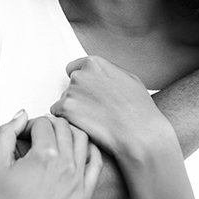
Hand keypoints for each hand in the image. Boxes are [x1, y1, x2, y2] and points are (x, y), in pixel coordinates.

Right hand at [0, 111, 101, 198]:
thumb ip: (6, 133)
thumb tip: (21, 116)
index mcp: (45, 156)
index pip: (42, 123)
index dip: (30, 123)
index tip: (24, 132)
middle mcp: (66, 165)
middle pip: (63, 127)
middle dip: (49, 123)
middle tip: (38, 131)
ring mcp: (78, 179)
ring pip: (82, 139)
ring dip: (69, 131)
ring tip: (57, 136)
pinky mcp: (85, 192)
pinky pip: (96, 162)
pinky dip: (90, 149)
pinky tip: (79, 148)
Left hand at [51, 56, 175, 158]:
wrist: (140, 134)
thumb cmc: (139, 110)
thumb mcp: (129, 79)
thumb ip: (107, 73)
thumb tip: (97, 74)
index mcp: (95, 64)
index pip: (73, 68)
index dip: (81, 83)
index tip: (88, 94)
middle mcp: (80, 74)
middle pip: (69, 86)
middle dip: (78, 97)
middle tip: (95, 111)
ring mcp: (72, 91)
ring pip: (64, 101)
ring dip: (73, 110)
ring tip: (95, 121)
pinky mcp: (66, 108)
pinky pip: (57, 114)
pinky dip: (67, 121)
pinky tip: (85, 127)